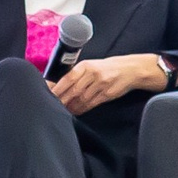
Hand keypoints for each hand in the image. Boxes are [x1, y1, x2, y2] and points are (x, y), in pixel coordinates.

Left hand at [50, 54, 168, 116]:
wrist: (130, 69)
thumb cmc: (106, 67)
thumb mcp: (91, 65)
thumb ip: (76, 74)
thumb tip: (58, 85)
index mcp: (86, 65)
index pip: (67, 78)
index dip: (57, 88)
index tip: (48, 94)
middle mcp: (93, 74)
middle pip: (73, 90)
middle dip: (61, 100)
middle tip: (52, 106)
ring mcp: (101, 84)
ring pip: (81, 99)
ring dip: (70, 107)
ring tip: (63, 110)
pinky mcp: (107, 94)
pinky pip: (91, 104)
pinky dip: (81, 109)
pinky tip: (75, 111)